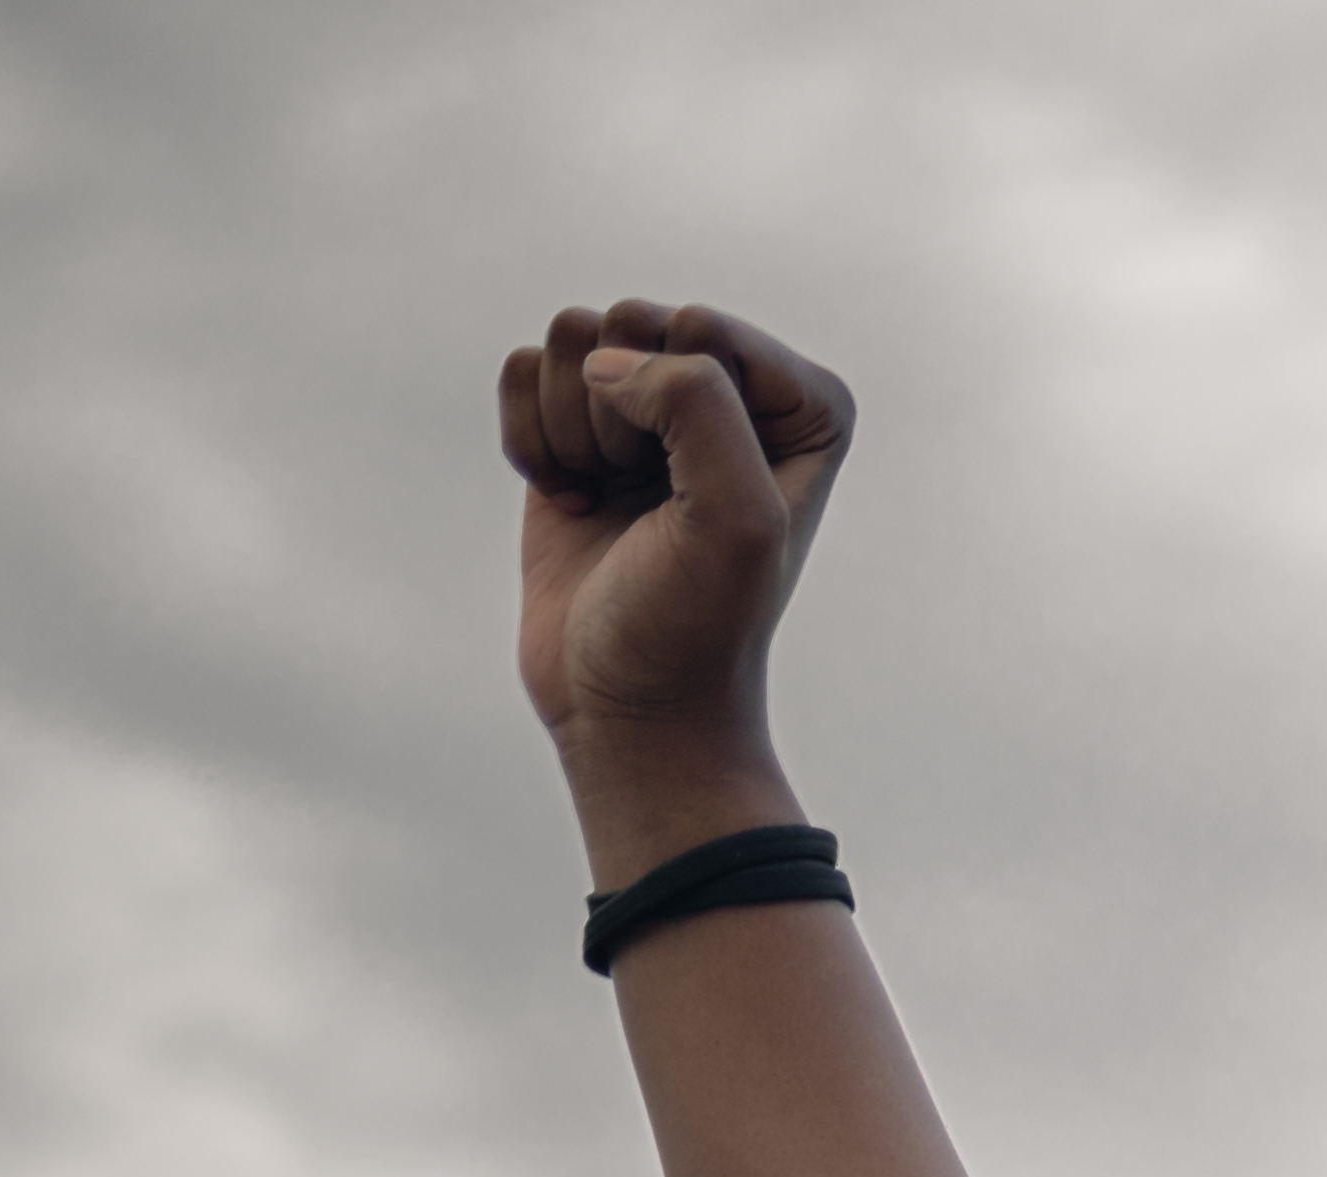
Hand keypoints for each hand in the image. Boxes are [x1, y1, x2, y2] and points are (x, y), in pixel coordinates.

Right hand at [495, 301, 853, 860]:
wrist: (629, 704)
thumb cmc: (698, 623)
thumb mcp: (736, 519)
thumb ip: (698, 404)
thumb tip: (607, 358)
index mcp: (802, 407)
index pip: (702, 328)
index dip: (678, 405)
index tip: (696, 492)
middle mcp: (730, 393)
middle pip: (627, 321)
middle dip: (616, 415)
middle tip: (645, 503)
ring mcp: (649, 408)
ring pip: (571, 340)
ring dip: (572, 430)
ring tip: (610, 504)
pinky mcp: (577, 429)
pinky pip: (524, 372)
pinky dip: (531, 440)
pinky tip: (571, 502)